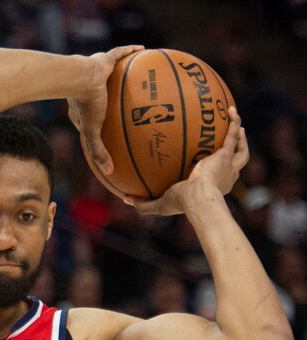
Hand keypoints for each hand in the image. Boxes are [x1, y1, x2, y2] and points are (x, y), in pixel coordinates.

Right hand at [68, 45, 143, 175]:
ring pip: (114, 72)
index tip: (107, 125)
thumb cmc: (86, 106)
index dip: (98, 120)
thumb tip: (109, 172)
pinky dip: (130, 51)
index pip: (91, 115)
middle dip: (111, 94)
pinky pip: (120, 53)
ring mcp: (97, 72)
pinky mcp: (104, 59)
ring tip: (136, 74)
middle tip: (122, 99)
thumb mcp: (93, 132)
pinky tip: (143, 49)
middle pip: (104, 92)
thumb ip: (99, 151)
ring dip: (123, 71)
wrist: (80, 79)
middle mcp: (90, 88)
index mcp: (82, 106)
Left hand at [125, 107, 247, 214]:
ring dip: (239, 137)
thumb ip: (144, 203)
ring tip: (236, 123)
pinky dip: (233, 122)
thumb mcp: (159, 203)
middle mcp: (224, 177)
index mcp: (213, 187)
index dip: (215, 171)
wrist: (198, 198)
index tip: (209, 162)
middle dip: (233, 153)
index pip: (216, 179)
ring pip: (240, 151)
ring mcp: (227, 166)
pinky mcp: (225, 155)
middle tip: (231, 142)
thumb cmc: (182, 203)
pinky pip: (231, 135)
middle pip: (234, 164)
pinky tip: (230, 109)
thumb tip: (125, 198)